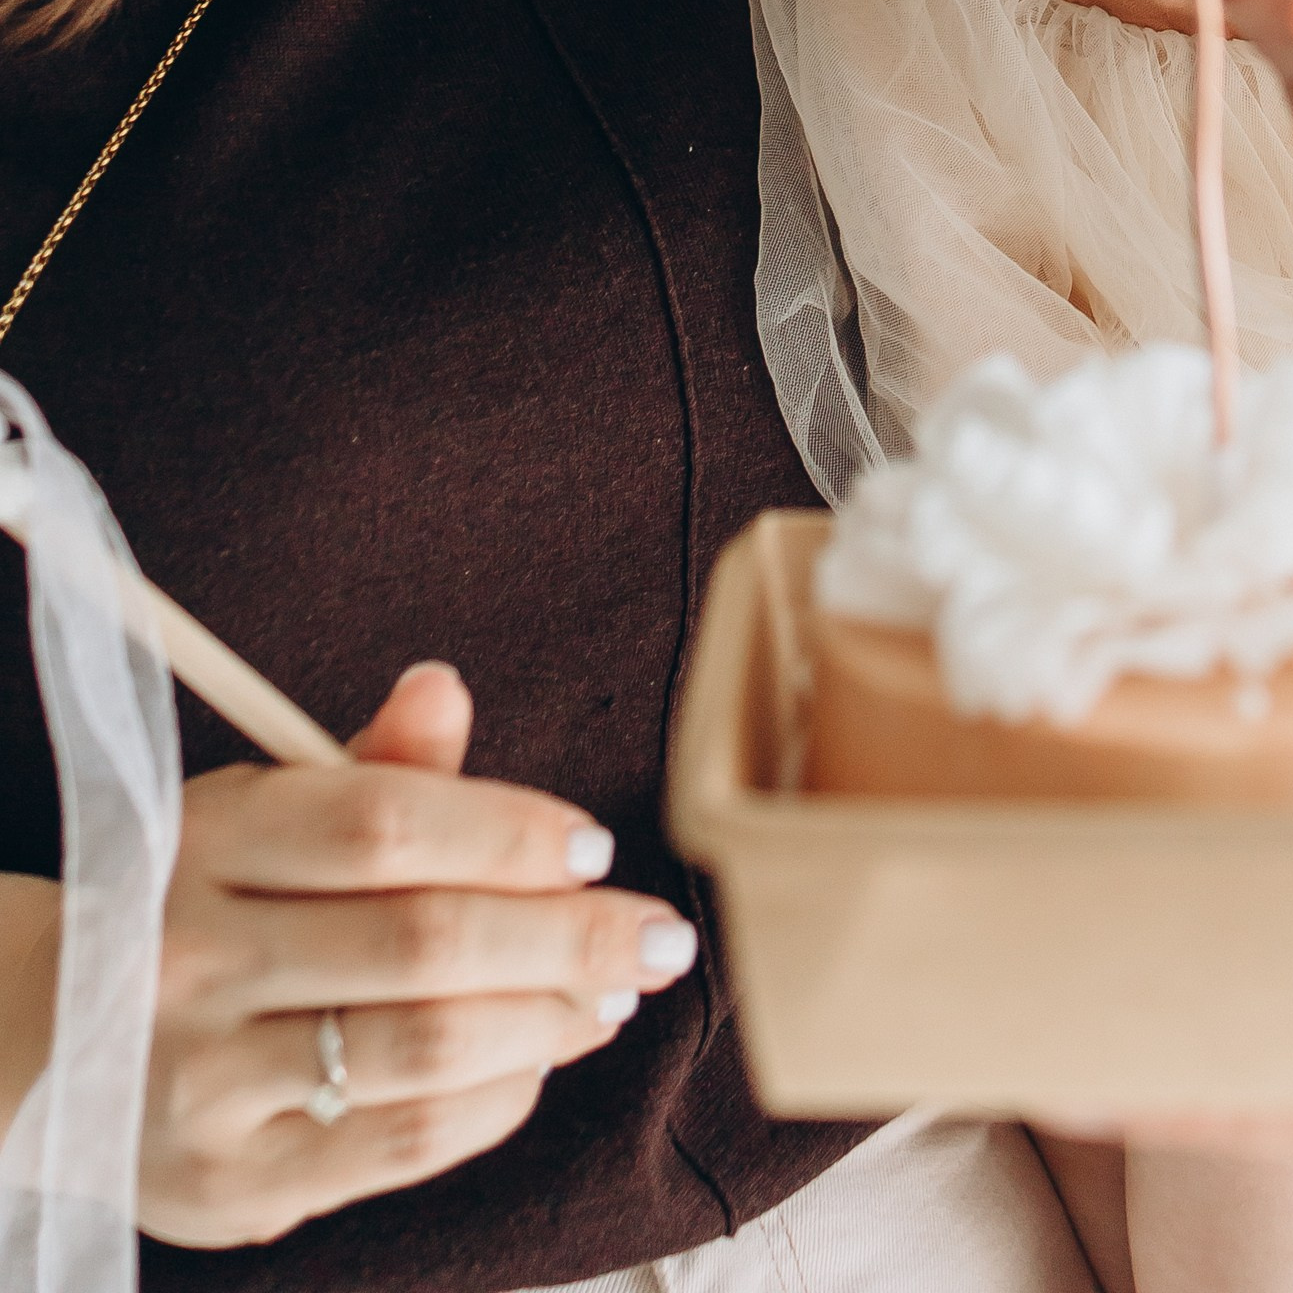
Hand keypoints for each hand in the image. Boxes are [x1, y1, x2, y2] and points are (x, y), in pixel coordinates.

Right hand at [140, 661, 697, 1248]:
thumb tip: (443, 687)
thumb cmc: (204, 903)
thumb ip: (373, 767)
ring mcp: (206, 1080)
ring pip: (427, 1047)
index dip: (510, 830)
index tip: (594, 846)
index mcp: (209, 841)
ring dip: (549, 1020)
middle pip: (426, 941)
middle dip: (569, 937)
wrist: (54, 1041)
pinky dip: (497, 1098)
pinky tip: (540, 1059)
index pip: (386, 823)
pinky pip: (403, 1141)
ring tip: (609, 996)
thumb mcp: (264, 813)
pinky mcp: (233, 1181)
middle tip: (655, 937)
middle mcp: (194, 958)